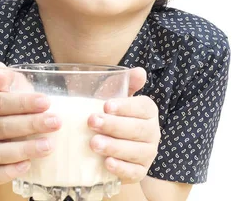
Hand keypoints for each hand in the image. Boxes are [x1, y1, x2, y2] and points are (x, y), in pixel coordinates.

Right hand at [0, 62, 61, 184]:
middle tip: (57, 122)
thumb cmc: (17, 106)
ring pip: (0, 153)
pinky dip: (9, 172)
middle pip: (4, 127)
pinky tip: (27, 165)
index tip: (47, 102)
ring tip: (49, 146)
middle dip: (32, 124)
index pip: (0, 102)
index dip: (23, 102)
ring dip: (25, 149)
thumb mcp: (13, 85)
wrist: (10, 136)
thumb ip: (5, 75)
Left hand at [87, 67, 159, 183]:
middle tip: (92, 121)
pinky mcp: (140, 172)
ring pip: (135, 151)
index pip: (142, 107)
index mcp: (148, 111)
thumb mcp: (118, 98)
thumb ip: (127, 83)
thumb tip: (139, 72)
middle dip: (113, 125)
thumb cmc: (115, 117)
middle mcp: (152, 132)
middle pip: (137, 129)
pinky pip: (134, 172)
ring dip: (114, 147)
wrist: (115, 145)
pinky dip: (121, 169)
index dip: (125, 106)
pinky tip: (107, 163)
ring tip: (94, 143)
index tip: (105, 105)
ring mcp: (148, 153)